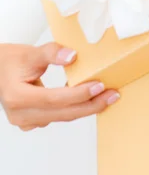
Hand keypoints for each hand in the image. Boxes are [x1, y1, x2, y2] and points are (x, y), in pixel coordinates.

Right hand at [0, 42, 119, 130]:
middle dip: (90, 105)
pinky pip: (57, 116)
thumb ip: (51, 53)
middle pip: (62, 113)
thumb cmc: (9, 61)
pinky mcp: (31, 121)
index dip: (79, 94)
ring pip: (62, 116)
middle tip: (112, 95)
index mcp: (17, 97)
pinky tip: (89, 100)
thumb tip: (72, 56)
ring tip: (106, 96)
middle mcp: (20, 114)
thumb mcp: (30, 52)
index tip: (99, 86)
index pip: (55, 98)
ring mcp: (25, 121)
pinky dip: (74, 108)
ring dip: (85, 107)